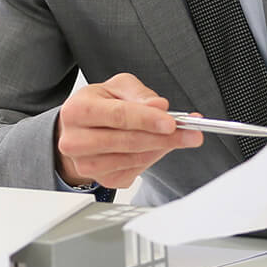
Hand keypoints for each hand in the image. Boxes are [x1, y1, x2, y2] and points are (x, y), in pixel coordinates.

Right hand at [54, 73, 201, 191]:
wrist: (80, 129)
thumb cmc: (99, 105)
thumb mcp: (117, 87)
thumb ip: (139, 94)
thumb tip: (159, 106)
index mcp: (77, 111)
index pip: (117, 116)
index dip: (147, 120)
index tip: (172, 122)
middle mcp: (75, 140)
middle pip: (127, 141)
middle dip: (164, 137)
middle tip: (191, 133)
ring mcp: (86, 164)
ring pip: (133, 159)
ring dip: (161, 148)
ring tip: (180, 137)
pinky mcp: (101, 179)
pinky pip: (135, 171)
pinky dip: (152, 158)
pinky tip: (158, 146)